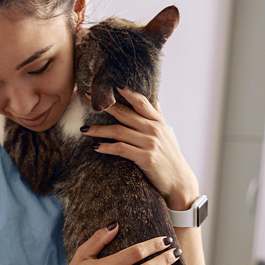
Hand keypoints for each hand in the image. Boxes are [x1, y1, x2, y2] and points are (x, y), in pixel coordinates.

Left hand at [81, 87, 199, 209]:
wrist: (179, 182)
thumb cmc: (170, 157)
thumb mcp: (167, 133)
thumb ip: (158, 116)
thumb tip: (154, 99)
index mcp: (158, 121)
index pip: (141, 101)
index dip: (126, 91)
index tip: (110, 82)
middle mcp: (154, 129)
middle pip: (124, 113)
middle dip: (104, 105)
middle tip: (87, 97)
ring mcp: (150, 143)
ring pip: (119, 131)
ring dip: (99, 130)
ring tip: (84, 129)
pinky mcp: (145, 158)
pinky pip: (121, 149)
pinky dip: (107, 147)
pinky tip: (96, 147)